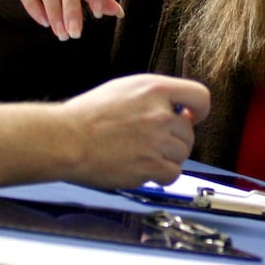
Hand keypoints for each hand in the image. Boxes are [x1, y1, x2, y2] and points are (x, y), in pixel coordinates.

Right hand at [60, 74, 210, 187]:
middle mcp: (159, 113)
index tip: (191, 117)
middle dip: (175, 139)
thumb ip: (154, 97)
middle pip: (189, 132)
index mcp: (154, 89)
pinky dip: (162, 176)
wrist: (65, 139)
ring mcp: (155, 140)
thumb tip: (178, 110)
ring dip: (167, 158)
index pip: (199, 96)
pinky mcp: (148, 165)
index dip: (199, 110)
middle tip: (151, 143)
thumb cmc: (86, 115)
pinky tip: (144, 170)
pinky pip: (172, 174)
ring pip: (182, 154)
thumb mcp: (124, 89)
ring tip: (142, 155)